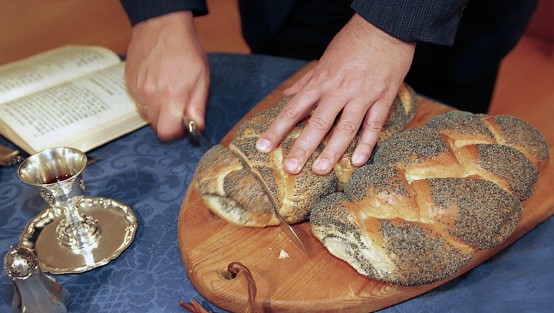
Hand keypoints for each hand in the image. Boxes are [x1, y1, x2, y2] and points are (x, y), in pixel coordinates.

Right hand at [124, 11, 209, 139]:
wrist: (161, 25)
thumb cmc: (185, 49)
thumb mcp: (202, 77)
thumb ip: (198, 105)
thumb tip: (198, 126)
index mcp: (171, 96)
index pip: (166, 132)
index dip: (175, 133)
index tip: (182, 125)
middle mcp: (151, 95)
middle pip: (155, 125)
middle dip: (167, 121)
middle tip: (177, 107)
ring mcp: (137, 89)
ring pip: (146, 113)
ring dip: (157, 109)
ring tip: (167, 90)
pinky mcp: (129, 82)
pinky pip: (138, 100)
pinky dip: (147, 97)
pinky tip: (156, 82)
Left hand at [256, 14, 414, 174]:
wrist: (386, 26)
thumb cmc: (352, 42)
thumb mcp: (325, 59)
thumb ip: (306, 81)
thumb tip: (287, 96)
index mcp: (321, 81)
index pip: (294, 109)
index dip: (277, 129)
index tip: (264, 147)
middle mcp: (339, 90)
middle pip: (318, 123)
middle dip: (303, 147)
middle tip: (291, 168)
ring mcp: (362, 95)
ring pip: (346, 128)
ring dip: (332, 151)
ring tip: (320, 170)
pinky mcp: (383, 97)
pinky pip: (374, 124)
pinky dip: (367, 144)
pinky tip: (357, 161)